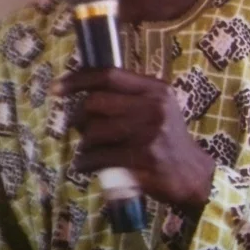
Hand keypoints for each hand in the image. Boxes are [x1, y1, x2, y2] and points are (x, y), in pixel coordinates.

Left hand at [53, 68, 214, 212]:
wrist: (193, 174)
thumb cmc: (168, 139)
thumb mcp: (157, 108)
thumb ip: (129, 97)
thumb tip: (84, 94)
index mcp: (155, 89)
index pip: (109, 75)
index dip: (78, 80)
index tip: (56, 88)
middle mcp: (153, 107)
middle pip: (95, 103)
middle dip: (78, 117)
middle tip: (76, 128)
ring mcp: (150, 134)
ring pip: (94, 132)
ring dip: (83, 144)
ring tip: (86, 151)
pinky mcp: (144, 159)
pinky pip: (101, 158)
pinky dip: (86, 163)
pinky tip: (86, 166)